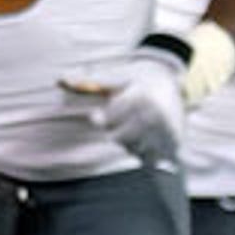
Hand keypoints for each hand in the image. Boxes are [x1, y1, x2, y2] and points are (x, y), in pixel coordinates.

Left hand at [60, 43, 192, 168]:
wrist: (169, 78)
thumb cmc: (135, 76)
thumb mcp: (113, 75)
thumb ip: (87, 80)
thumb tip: (59, 79)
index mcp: (140, 96)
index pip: (109, 120)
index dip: (100, 118)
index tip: (97, 116)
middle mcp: (155, 114)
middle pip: (120, 138)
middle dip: (116, 130)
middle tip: (122, 119)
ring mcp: (166, 130)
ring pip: (134, 149)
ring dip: (129, 142)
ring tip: (135, 126)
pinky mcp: (175, 142)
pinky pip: (151, 159)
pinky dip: (145, 154)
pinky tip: (145, 140)